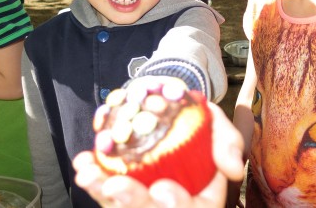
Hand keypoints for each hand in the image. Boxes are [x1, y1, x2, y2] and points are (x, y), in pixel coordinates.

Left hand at [74, 103, 244, 206]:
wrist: (178, 117)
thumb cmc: (201, 126)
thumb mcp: (220, 129)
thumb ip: (228, 145)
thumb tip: (232, 170)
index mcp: (201, 200)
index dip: (176, 204)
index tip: (162, 188)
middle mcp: (171, 205)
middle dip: (132, 203)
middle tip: (113, 186)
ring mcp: (146, 200)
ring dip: (103, 192)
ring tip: (88, 174)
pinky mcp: (123, 193)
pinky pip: (106, 193)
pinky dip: (93, 179)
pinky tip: (83, 164)